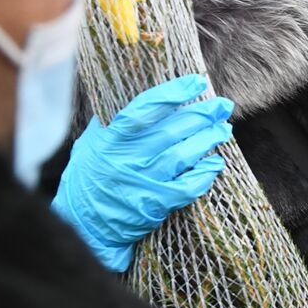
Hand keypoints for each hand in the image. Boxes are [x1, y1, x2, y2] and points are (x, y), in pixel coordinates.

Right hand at [53, 74, 233, 271]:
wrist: (84, 225)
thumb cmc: (87, 177)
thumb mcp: (91, 143)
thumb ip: (113, 121)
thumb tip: (143, 97)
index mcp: (110, 139)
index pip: (145, 109)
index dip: (173, 93)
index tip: (196, 82)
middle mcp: (127, 159)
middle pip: (172, 131)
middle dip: (202, 115)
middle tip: (222, 106)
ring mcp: (143, 183)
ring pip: (183, 156)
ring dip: (207, 140)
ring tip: (223, 130)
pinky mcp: (155, 205)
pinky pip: (187, 188)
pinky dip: (204, 175)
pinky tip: (216, 164)